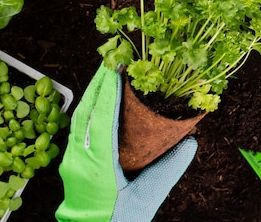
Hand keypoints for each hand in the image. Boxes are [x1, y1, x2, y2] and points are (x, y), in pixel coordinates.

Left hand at [55, 64, 197, 221]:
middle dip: (97, 85)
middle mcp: (79, 160)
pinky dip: (88, 110)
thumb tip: (189, 143)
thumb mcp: (148, 198)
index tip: (116, 71)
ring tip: (104, 75)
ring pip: (78, 119)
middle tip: (110, 62)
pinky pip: (77, 129)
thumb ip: (169, 170)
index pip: (101, 121)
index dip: (108, 93)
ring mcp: (71, 162)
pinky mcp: (71, 165)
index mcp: (97, 167)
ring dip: (92, 94)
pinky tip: (97, 102)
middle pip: (85, 113)